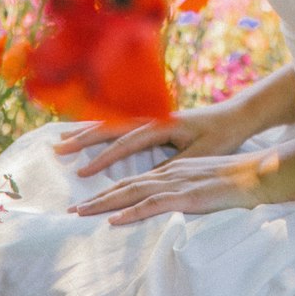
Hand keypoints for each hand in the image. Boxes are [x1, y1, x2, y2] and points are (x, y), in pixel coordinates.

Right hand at [52, 99, 252, 178]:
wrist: (237, 115)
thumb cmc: (222, 135)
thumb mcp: (201, 154)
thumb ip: (174, 165)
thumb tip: (148, 180)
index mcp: (163, 124)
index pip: (127, 141)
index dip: (105, 157)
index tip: (84, 173)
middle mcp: (153, 117)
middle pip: (112, 127)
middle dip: (83, 139)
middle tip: (57, 150)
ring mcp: (152, 117)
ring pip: (113, 124)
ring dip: (88, 132)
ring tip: (63, 141)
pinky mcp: (155, 121)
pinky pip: (121, 125)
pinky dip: (102, 130)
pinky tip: (90, 137)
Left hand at [67, 151, 265, 224]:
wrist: (260, 174)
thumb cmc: (237, 181)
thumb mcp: (205, 183)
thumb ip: (185, 191)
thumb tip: (169, 205)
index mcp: (173, 170)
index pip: (134, 180)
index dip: (108, 189)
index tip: (86, 200)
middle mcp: (170, 173)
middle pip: (125, 184)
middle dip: (96, 197)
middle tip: (70, 209)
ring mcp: (177, 183)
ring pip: (132, 192)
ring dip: (104, 203)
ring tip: (81, 213)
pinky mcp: (187, 196)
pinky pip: (153, 205)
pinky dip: (131, 212)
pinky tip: (114, 221)